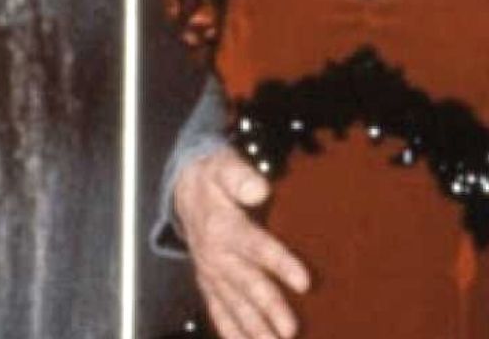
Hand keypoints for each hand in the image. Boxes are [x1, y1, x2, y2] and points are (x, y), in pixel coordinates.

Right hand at [174, 148, 309, 338]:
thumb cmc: (213, 177)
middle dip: (270, 310)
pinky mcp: (209, 283)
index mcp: (224, 228)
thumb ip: (241, 177)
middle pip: (248, 286)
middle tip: (290, 330)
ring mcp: (211, 274)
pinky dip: (231, 332)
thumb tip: (260, 189)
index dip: (281, 265)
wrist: (184, 190)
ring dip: (253, 329)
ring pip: (234, 306)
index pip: (258, 248)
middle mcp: (216, 257)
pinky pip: (218, 312)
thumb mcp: (224, 166)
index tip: (304, 282)